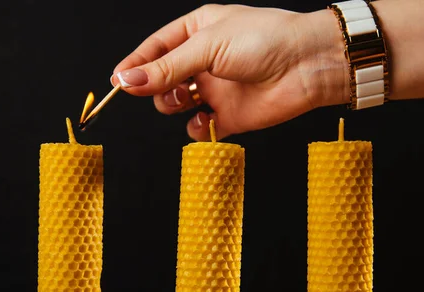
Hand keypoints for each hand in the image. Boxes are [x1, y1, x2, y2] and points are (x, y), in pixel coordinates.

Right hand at [112, 4, 348, 140]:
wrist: (307, 66)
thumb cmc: (263, 41)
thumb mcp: (207, 46)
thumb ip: (166, 67)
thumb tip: (126, 81)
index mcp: (197, 32)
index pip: (155, 49)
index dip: (135, 65)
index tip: (117, 81)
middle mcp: (204, 61)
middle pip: (161, 78)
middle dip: (155, 86)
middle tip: (160, 89)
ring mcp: (215, 89)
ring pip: (175, 103)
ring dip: (172, 104)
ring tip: (186, 98)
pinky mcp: (229, 115)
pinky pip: (198, 127)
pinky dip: (196, 128)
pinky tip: (204, 120)